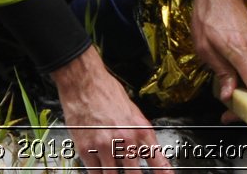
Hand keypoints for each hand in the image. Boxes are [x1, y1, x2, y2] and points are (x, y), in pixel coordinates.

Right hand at [50, 46, 171, 171]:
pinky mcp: (86, 150)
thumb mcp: (133, 112)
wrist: (84, 82)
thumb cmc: (107, 92)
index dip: (162, 173)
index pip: (157, 162)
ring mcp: (105, 146)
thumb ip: (139, 134)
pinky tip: (101, 170)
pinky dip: (99, 173)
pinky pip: (95, 173)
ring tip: (115, 167)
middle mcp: (126, 140)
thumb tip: (145, 154)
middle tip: (131, 172)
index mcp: (141, 129)